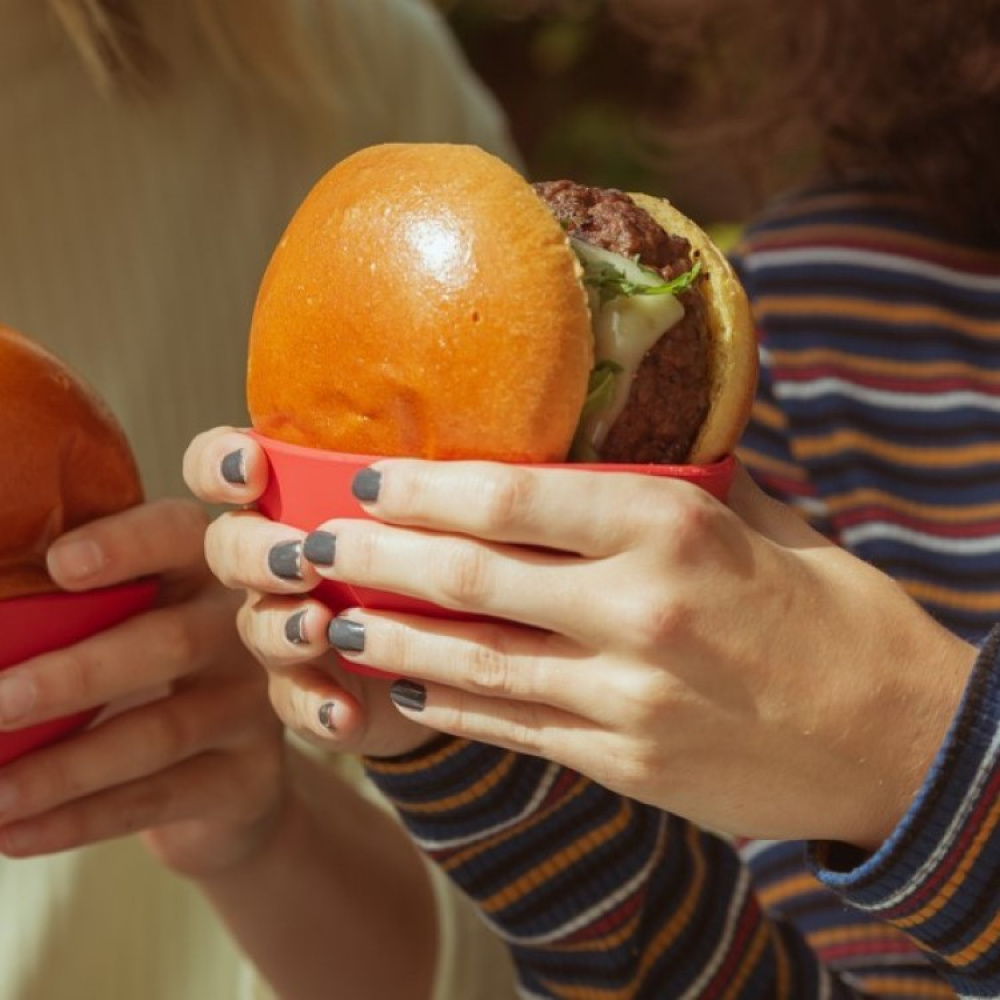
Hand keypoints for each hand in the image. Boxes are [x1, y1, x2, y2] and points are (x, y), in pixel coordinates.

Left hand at [0, 498, 284, 876]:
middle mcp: (247, 629)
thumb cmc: (146, 674)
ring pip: (161, 732)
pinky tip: (14, 833)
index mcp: (206, 569)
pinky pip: (161, 799)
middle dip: (78, 674)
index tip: (59, 565)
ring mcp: (254, 706)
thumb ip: (69, 609)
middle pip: (173, 642)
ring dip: (66, 766)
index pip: (180, 536)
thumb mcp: (126, 625)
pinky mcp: (249, 778)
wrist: (229, 773)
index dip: (129, 545)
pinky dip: (80, 820)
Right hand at [182, 428, 431, 758]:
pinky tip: (343, 714)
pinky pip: (293, 701)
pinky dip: (316, 707)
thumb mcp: (420, 511)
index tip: (252, 469)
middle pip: (228, 546)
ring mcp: (280, 627)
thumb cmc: (430, 554)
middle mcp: (271, 560)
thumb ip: (407, 483)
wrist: (451, 652)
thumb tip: (433, 452)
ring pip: (255, 622)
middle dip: (256, 552)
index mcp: (288, 502)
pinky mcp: (302, 690)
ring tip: (318, 629)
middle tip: (302, 560)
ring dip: (282, 626)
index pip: (220, 468)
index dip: (219, 465)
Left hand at [277, 458, 975, 849]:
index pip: (513, 499)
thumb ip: (677, 484)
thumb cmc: (831, 610)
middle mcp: (637, 609)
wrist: (896, 738)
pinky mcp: (624, 761)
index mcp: (670, 528)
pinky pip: (511, 727)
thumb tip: (607, 442)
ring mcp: (626, 695)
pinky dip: (447, 707)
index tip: (368, 481)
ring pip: (472, 661)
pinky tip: (400, 689)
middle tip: (311, 544)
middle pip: (471, 576)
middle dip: (377, 558)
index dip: (426, 489)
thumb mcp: (761, 521)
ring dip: (388, 637)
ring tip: (326, 619)